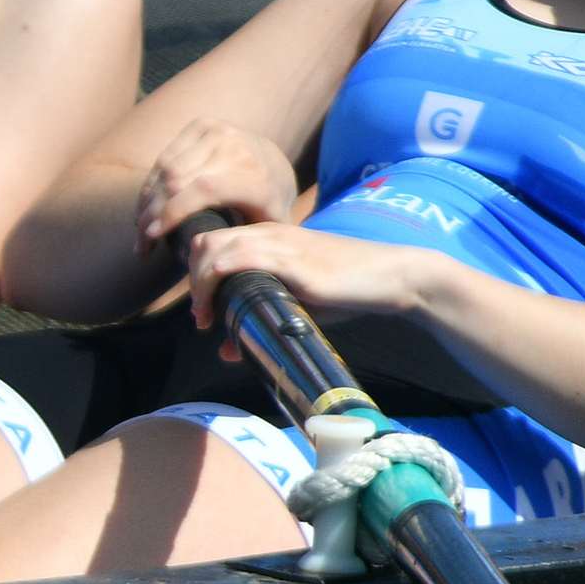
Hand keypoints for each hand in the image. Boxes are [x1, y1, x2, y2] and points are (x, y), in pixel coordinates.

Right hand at [134, 118, 304, 249]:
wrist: (276, 162)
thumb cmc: (267, 205)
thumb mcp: (265, 228)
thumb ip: (243, 241)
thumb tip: (210, 259)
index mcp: (255, 175)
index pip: (203, 190)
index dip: (172, 212)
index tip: (151, 237)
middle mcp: (237, 148)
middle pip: (178, 180)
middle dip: (152, 214)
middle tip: (141, 244)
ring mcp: (218, 132)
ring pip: (166, 169)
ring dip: (146, 201)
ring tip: (139, 229)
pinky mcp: (202, 125)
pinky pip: (165, 157)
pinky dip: (151, 183)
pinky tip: (145, 206)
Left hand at [182, 220, 448, 331]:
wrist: (392, 276)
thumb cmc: (347, 291)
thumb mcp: (297, 306)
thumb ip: (260, 321)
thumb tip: (226, 350)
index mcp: (269, 235)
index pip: (213, 240)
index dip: (198, 270)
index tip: (203, 304)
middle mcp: (269, 232)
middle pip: (204, 242)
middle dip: (192, 278)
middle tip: (202, 313)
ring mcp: (278, 243)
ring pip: (213, 249)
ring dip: (199, 284)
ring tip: (205, 317)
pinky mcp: (290, 260)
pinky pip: (236, 259)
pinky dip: (215, 282)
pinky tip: (216, 310)